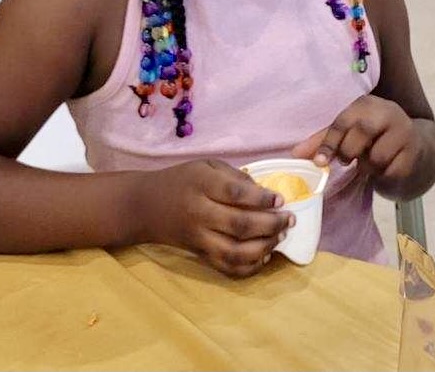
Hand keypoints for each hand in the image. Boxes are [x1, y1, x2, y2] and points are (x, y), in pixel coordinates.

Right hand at [137, 159, 292, 277]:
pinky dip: (249, 266)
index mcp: (201, 186)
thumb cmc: (182, 181)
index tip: (281, 199)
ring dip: (264, 247)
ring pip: (235, 252)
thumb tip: (267, 192)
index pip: (235, 194)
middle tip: (290, 219)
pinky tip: (264, 255)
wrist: (145, 206)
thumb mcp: (206, 166)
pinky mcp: (199, 255)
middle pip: (239, 225)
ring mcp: (198, 239)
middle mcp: (199, 214)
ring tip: (281, 236)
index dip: (262, 198)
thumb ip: (235, 177)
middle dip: (271, 224)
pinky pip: (226, 267)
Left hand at [292, 94, 420, 186]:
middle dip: (348, 152)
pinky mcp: (413, 152)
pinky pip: (390, 170)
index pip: (343, 121)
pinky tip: (386, 167)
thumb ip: (324, 141)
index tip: (318, 162)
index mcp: (367, 104)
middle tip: (347, 161)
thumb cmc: (375, 140)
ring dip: (368, 166)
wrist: (414, 149)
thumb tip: (295, 154)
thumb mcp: (350, 135)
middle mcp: (388, 111)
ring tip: (371, 162)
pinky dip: (383, 174)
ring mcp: (404, 131)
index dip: (328, 143)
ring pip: (376, 156)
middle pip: (361, 133)